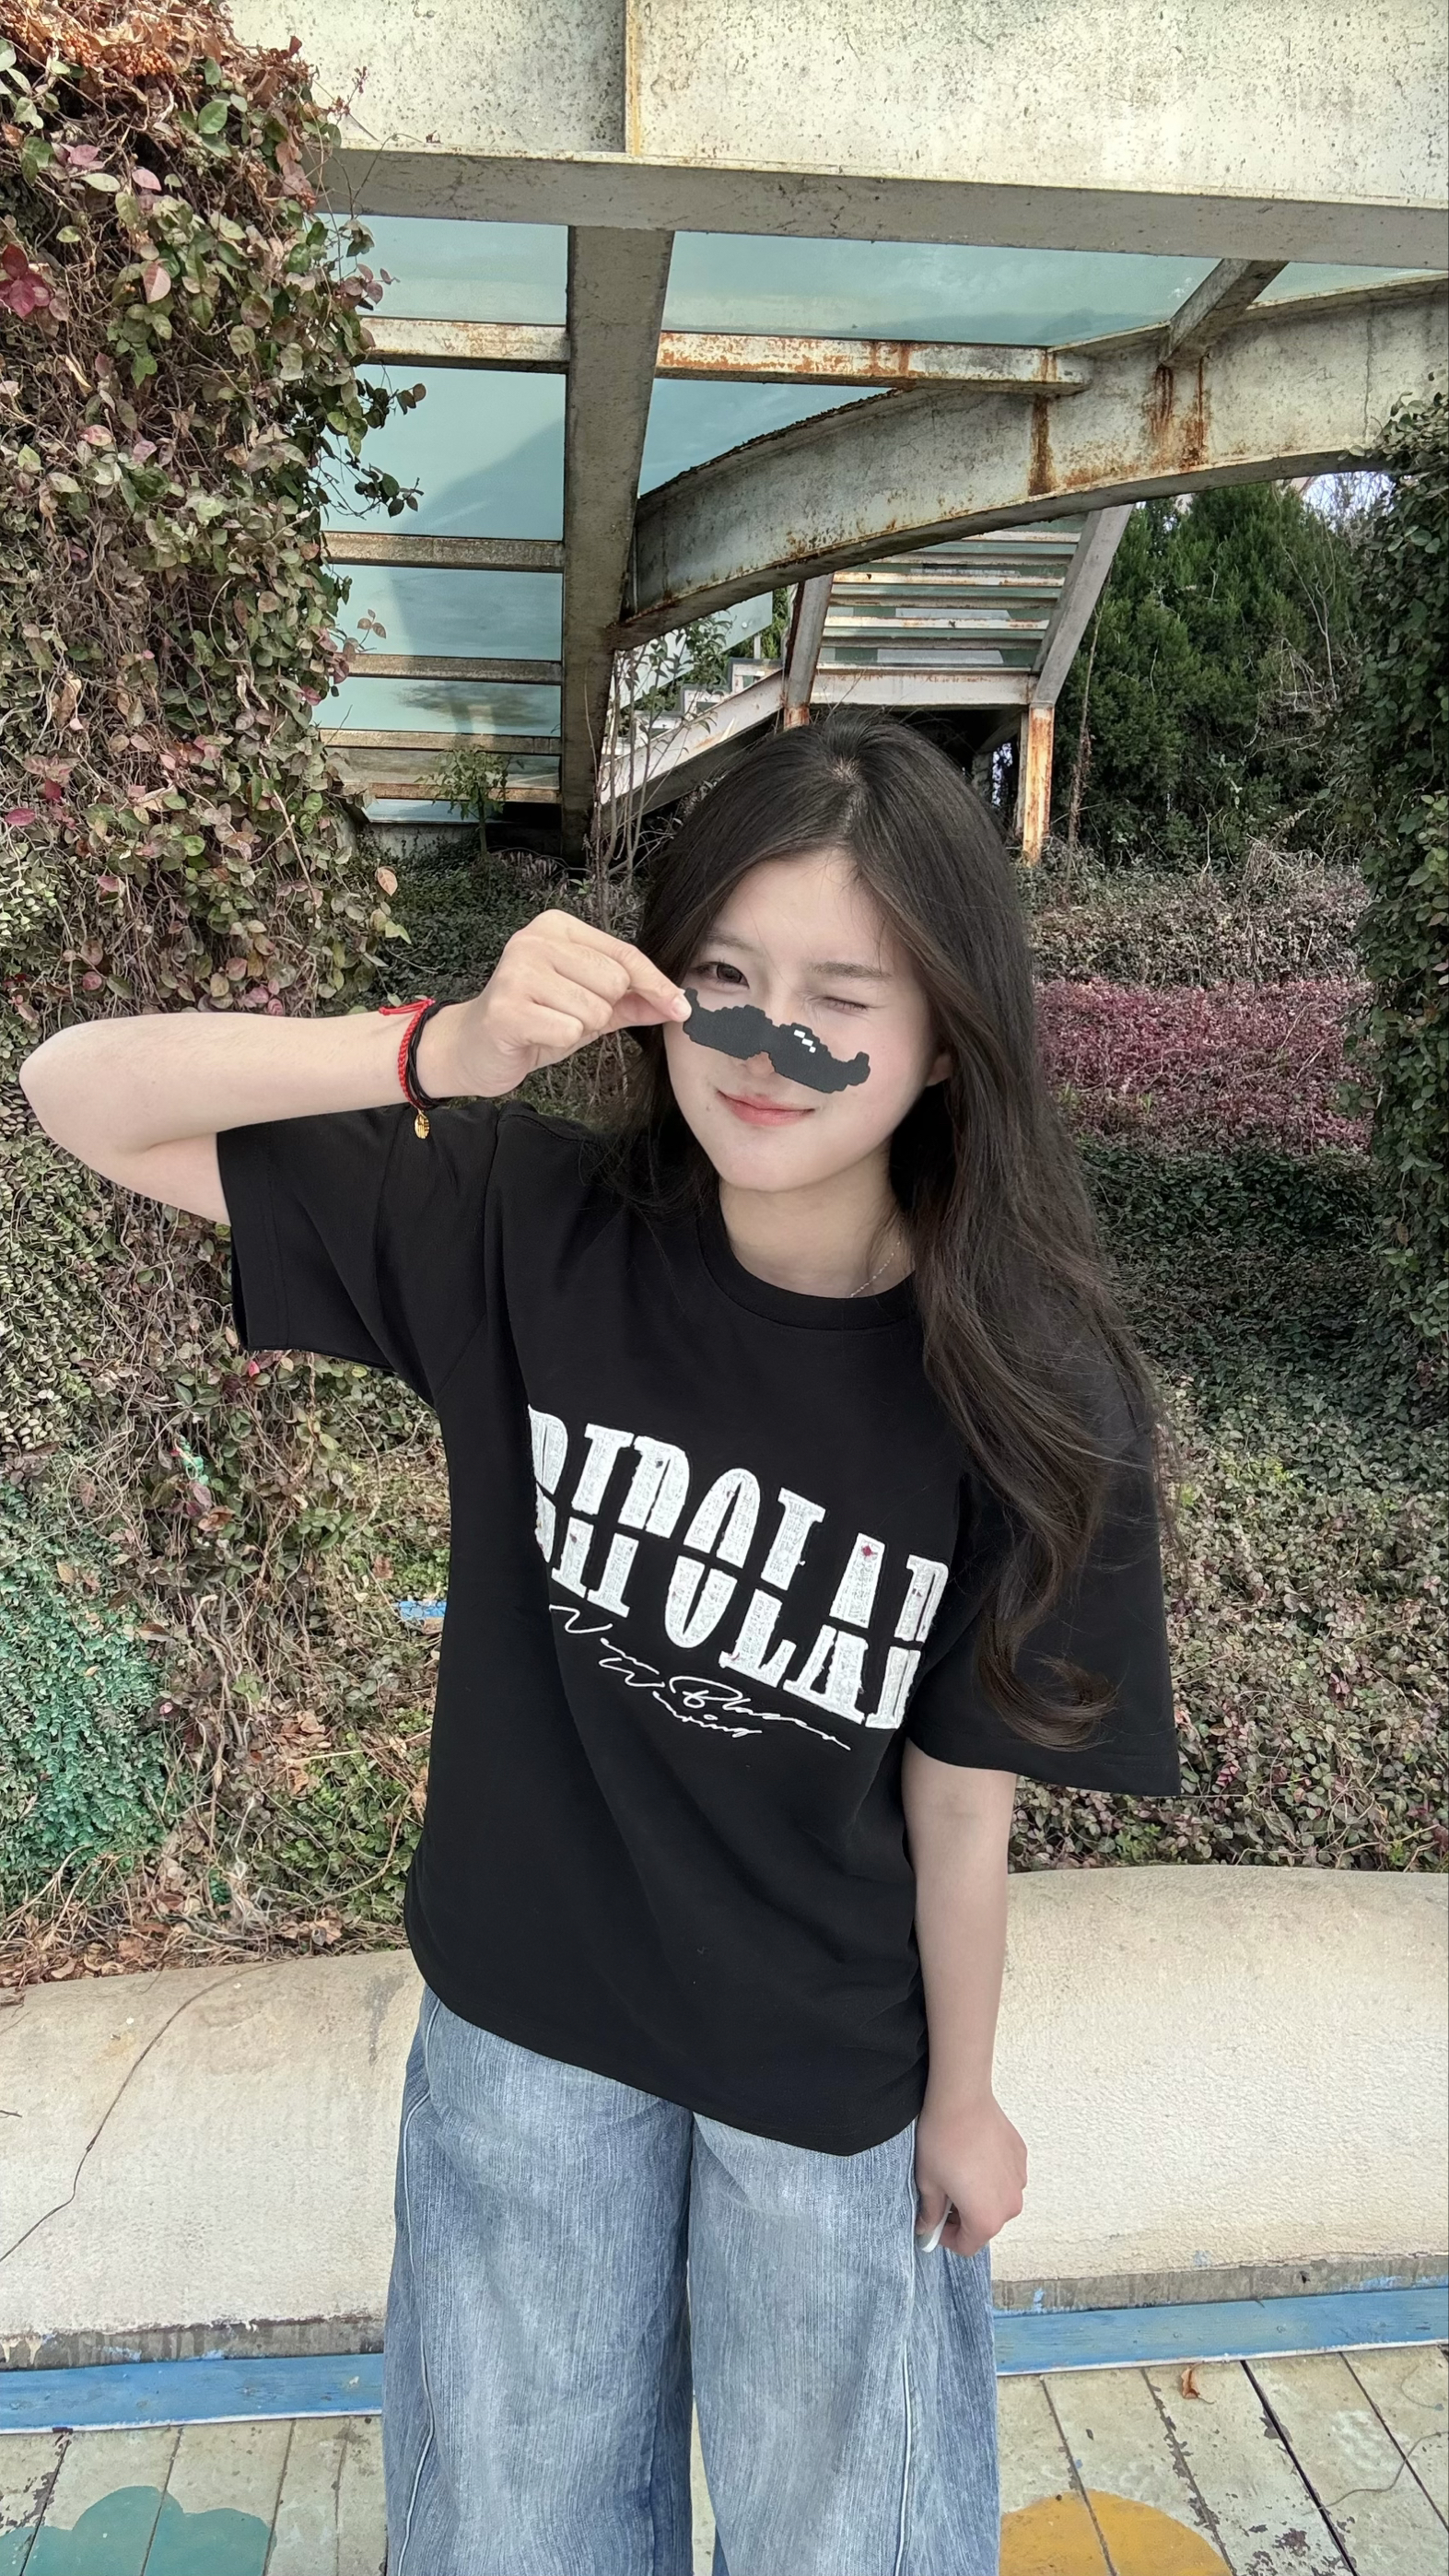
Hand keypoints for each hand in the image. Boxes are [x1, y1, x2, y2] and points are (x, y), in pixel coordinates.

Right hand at [418, 912, 689, 1097]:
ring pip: (594, 1010)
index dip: (657, 984)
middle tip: (568, 1014)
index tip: (680, 1007)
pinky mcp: (507, 1008)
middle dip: (602, 1011)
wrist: (473, 1046)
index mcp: (558, 928)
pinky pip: (569, 1032)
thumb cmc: (532, 1019)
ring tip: (549, 1024)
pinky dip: (559, 1041)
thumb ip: (632, 1001)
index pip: (626, 955)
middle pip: (615, 982)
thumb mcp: (587, 1005)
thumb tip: (678, 1005)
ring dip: (579, 1029)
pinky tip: (536, 1034)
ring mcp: (518, 972)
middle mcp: (535, 941)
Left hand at [914, 2089, 1026, 2258]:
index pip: (967, 2246)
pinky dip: (991, 2175)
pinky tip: (973, 2156)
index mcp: (986, 2219)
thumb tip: (928, 2228)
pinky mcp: (1021, 2158)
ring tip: (959, 2173)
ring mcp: (1019, 2180)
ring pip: (996, 2200)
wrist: (961, 2099)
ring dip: (980, 2196)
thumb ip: (931, 2213)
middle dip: (963, 2216)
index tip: (934, 2221)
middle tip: (943, 2194)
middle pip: (985, 2224)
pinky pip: (1005, 2178)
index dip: (946, 2237)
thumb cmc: (942, 2142)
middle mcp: (1010, 2206)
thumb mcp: (928, 2183)